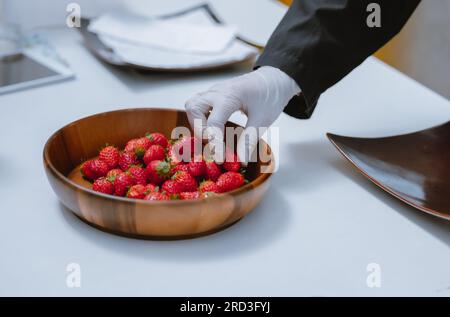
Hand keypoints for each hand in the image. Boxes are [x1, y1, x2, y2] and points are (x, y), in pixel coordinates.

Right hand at [185, 66, 299, 163]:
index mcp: (230, 96)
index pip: (214, 123)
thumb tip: (240, 160)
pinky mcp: (214, 94)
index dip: (215, 144)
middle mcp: (217, 91)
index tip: (220, 159)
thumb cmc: (270, 97)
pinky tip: (214, 127)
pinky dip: (200, 117)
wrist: (274, 79)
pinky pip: (198, 104)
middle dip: (200, 129)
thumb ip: (249, 140)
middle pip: (193, 108)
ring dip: (198, 122)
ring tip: (213, 134)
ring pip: (192, 105)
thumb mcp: (263, 120)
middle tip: (214, 140)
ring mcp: (213, 91)